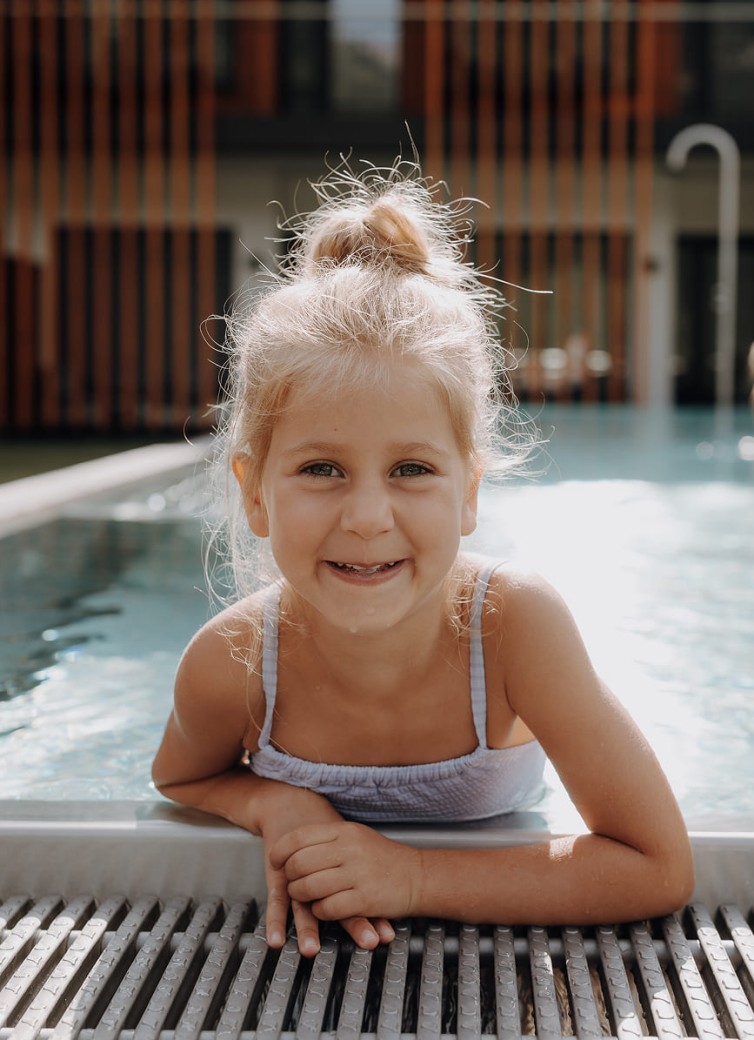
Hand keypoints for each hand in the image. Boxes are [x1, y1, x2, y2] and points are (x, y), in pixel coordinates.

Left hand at [258, 787, 394, 955]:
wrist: (418, 876)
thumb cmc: (384, 857)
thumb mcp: (356, 837)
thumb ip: (328, 839)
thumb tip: (294, 847)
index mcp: (345, 831)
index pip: (299, 837)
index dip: (281, 850)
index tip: (275, 860)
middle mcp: (349, 849)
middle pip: (299, 863)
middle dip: (290, 877)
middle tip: (292, 882)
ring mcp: (356, 874)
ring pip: (309, 887)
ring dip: (301, 896)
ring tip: (305, 897)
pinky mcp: (363, 899)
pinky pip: (326, 908)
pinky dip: (319, 912)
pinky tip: (324, 909)